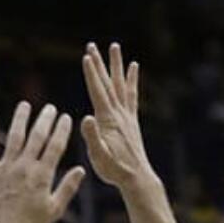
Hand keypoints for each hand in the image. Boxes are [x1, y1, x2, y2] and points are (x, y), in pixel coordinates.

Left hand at [0, 103, 84, 222]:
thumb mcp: (54, 210)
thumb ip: (67, 188)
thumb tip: (81, 169)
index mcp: (42, 175)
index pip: (55, 145)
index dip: (61, 129)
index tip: (65, 118)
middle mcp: (25, 166)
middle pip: (37, 136)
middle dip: (45, 119)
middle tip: (50, 108)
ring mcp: (6, 167)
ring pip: (15, 136)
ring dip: (21, 118)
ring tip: (25, 105)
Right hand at [80, 43, 152, 191]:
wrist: (136, 177)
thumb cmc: (114, 170)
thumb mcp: (99, 157)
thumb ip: (93, 137)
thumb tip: (86, 117)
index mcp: (108, 120)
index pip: (97, 92)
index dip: (91, 74)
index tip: (86, 57)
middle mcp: (119, 113)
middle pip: (107, 83)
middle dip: (99, 64)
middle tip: (92, 45)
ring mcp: (127, 115)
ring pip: (120, 84)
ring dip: (116, 65)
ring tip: (114, 46)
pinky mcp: (132, 120)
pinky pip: (131, 94)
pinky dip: (131, 79)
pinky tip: (134, 67)